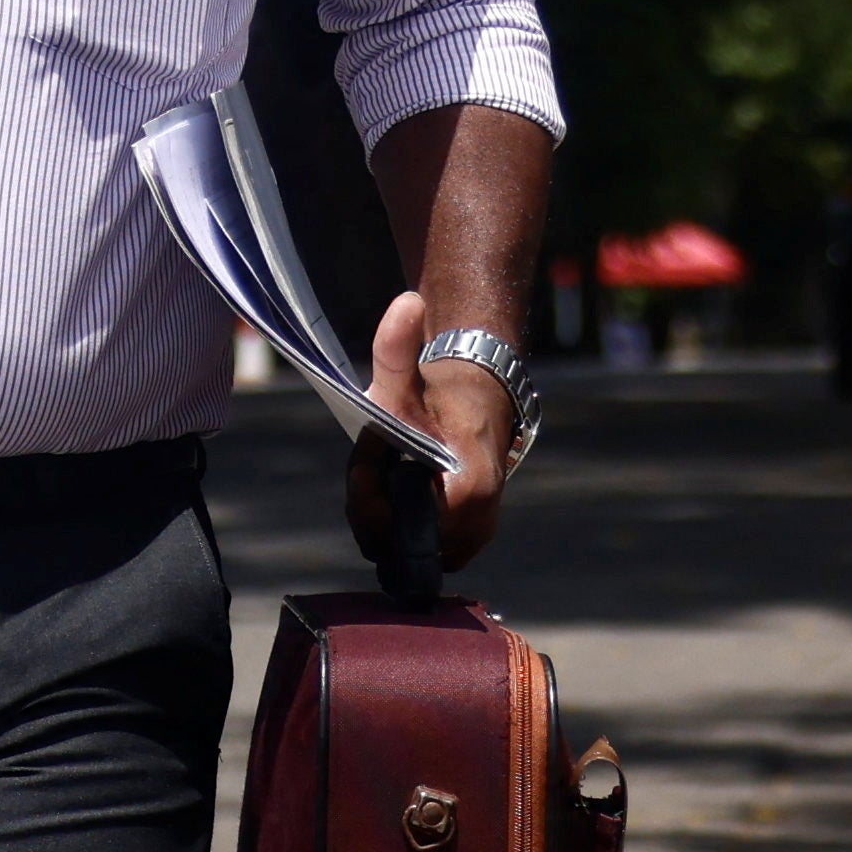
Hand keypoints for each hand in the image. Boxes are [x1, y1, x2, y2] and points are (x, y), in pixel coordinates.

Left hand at [367, 339, 521, 568]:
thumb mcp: (408, 374)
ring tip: (387, 469)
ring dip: (382, 513)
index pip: (396, 523)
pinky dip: (398, 521)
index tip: (372, 453)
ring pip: (400, 547)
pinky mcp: (467, 543)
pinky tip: (397, 487)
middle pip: (393, 541)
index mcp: (467, 490)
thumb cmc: (438, 392)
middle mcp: (477, 523)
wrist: (480, 399)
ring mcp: (473, 537)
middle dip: (372, 502)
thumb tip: (407, 303)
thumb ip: (396, 347)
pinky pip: (415, 548)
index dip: (371, 492)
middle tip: (374, 459)